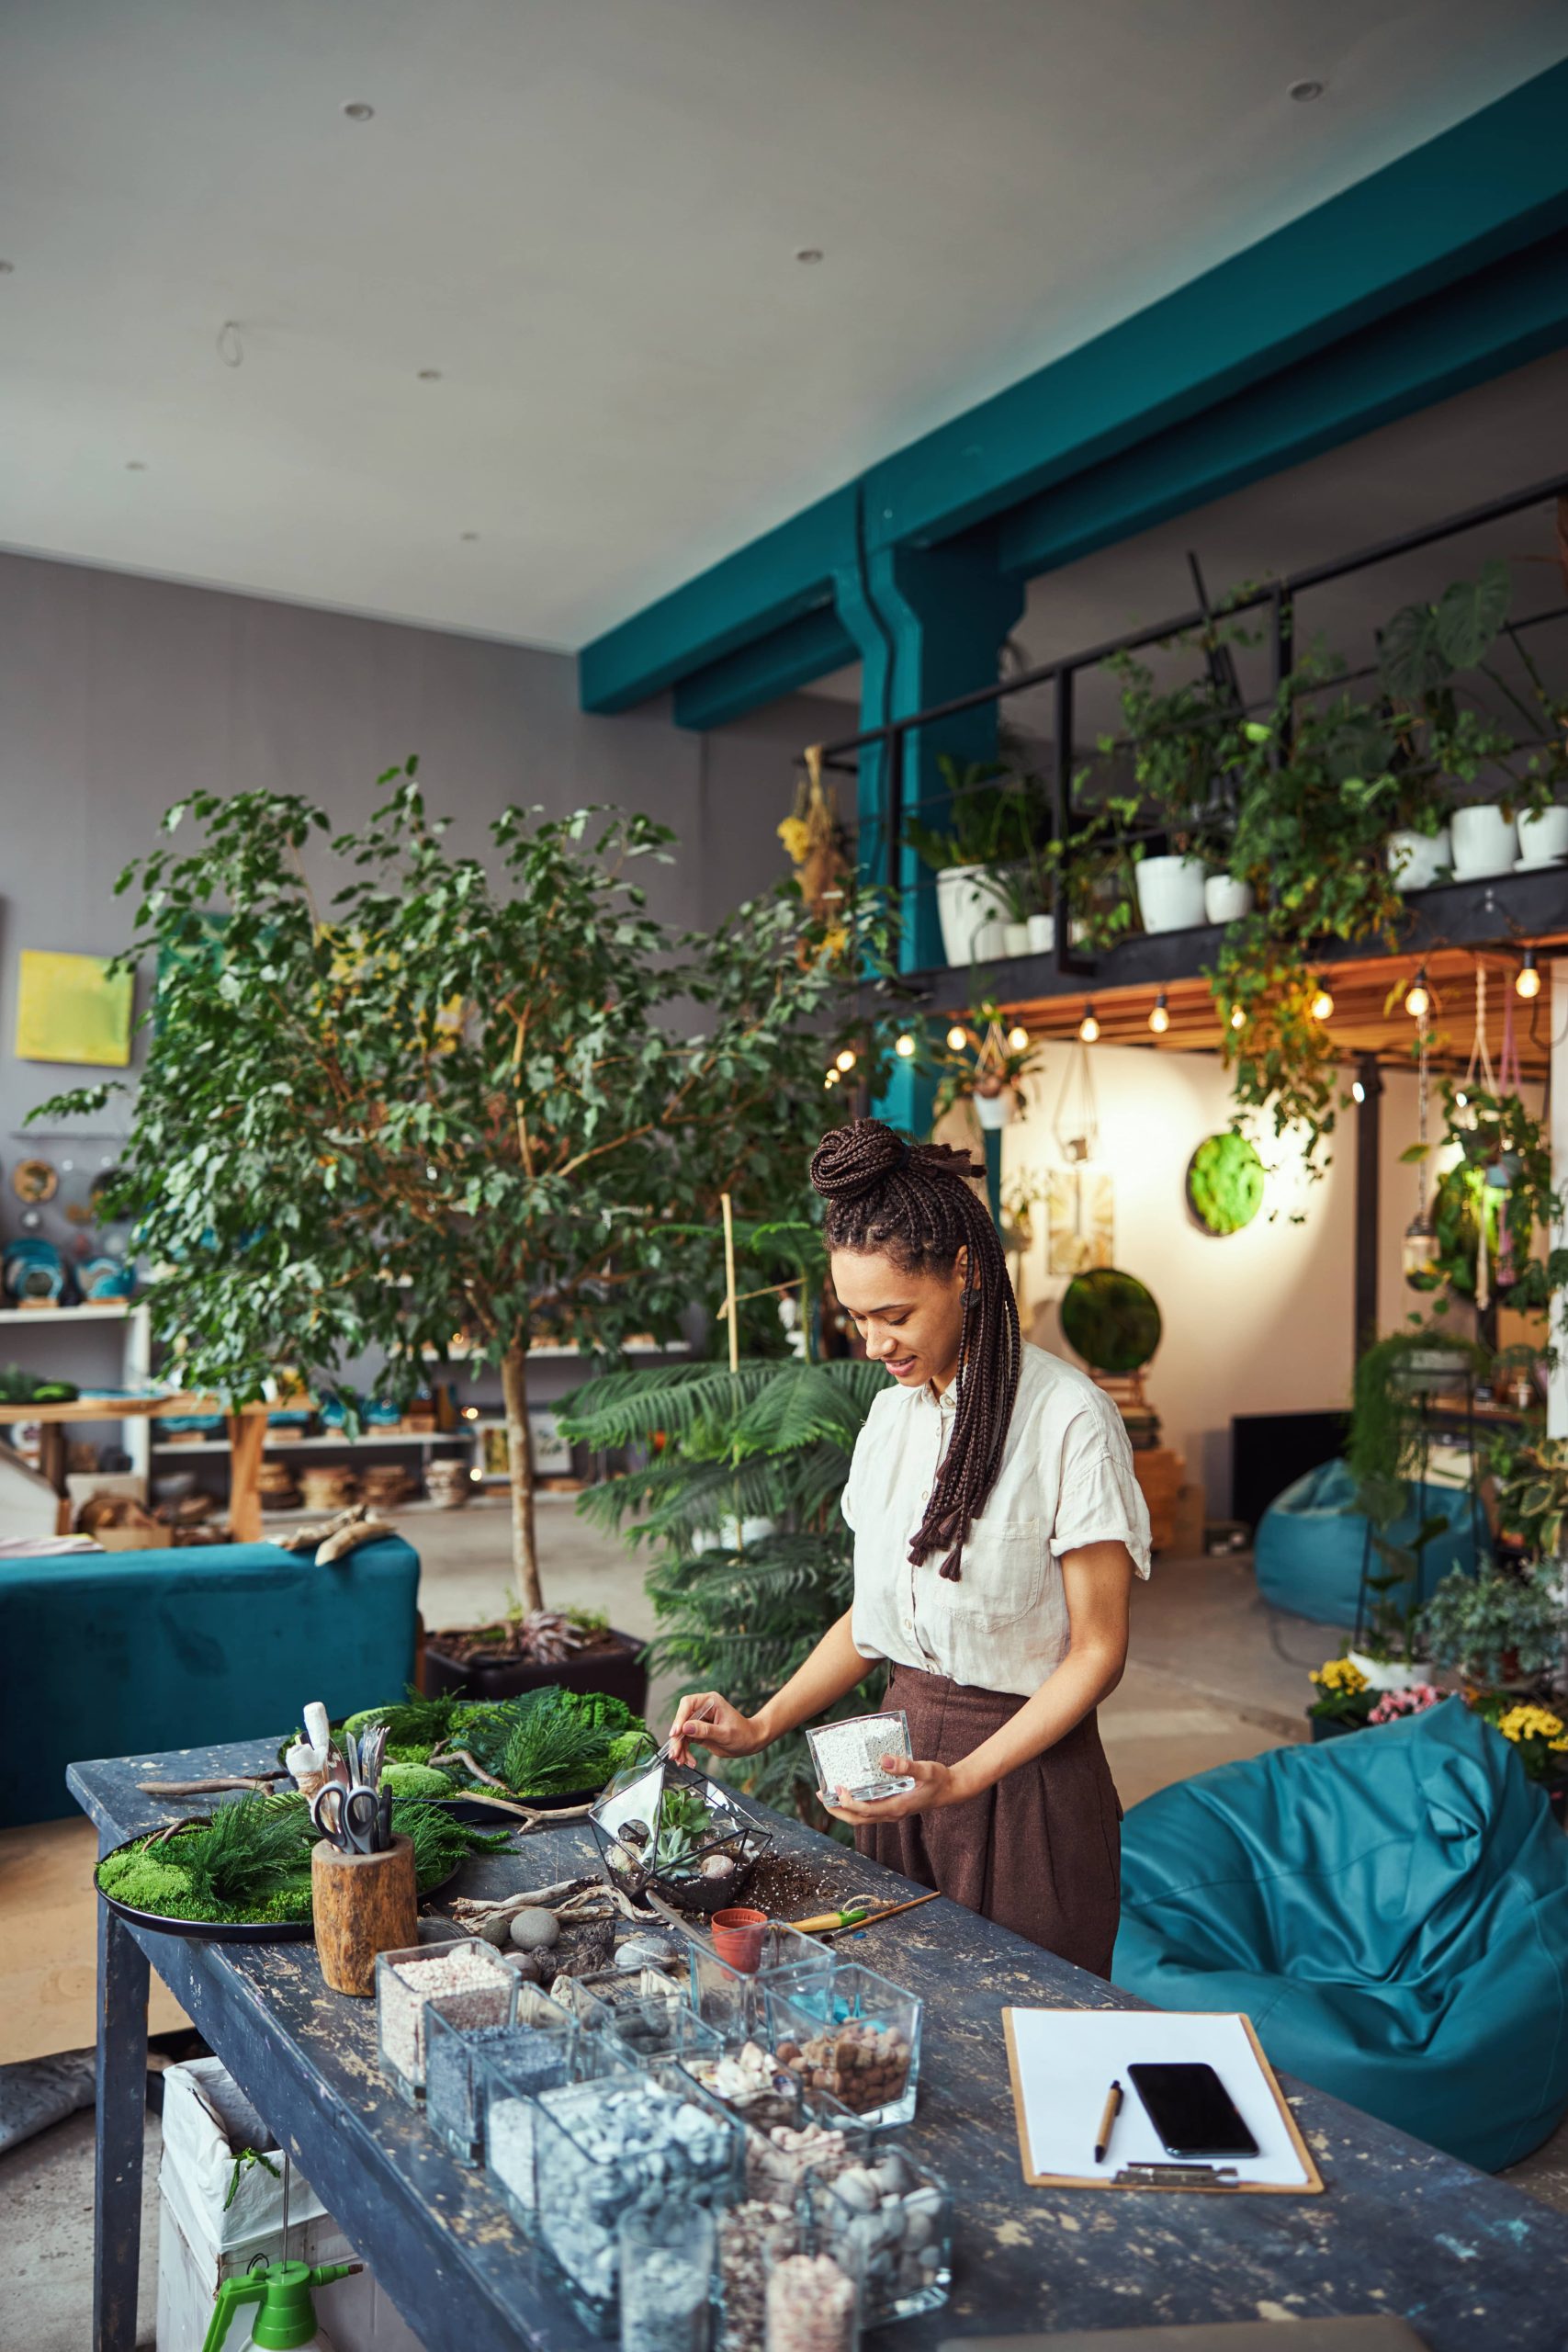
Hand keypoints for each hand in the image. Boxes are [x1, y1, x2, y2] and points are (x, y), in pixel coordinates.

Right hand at [668, 1691, 766, 1766]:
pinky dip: (685, 1752)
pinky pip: (686, 1741)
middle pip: (682, 1720)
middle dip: (677, 1738)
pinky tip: (688, 1761)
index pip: (688, 1704)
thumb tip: (685, 1728)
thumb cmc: (742, 1734)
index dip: (679, 1718)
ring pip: (682, 1733)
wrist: (750, 1742)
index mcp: (710, 1701)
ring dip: (680, 1748)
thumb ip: (705, 1730)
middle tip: (675, 1754)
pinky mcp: (698, 1732)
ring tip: (681, 1762)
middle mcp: (703, 1709)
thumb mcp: (725, 1733)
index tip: (675, 1733)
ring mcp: (699, 1721)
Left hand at [820, 1754, 964, 1824]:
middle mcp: (890, 1813)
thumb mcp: (925, 1770)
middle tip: (821, 1794)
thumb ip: (906, 1766)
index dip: (848, 1803)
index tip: (838, 1788)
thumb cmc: (938, 1779)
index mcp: (896, 1807)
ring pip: (860, 1817)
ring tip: (827, 1793)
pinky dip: (854, 1803)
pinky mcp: (891, 1806)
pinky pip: (868, 1809)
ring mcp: (890, 1812)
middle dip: (837, 1809)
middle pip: (857, 1819)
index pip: (865, 1811)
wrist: (950, 1790)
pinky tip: (849, 1789)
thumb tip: (884, 1760)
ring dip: (842, 1807)